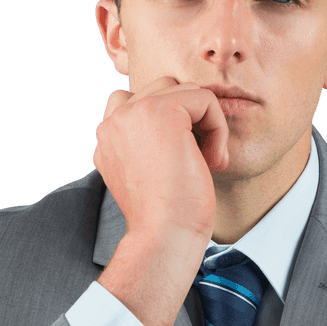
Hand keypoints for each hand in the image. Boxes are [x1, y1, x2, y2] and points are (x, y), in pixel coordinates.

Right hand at [93, 76, 229, 243]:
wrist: (165, 235)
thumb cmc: (168, 217)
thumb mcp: (151, 176)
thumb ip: (150, 144)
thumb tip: (183, 124)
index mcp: (108, 139)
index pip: (139, 104)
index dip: (172, 125)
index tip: (182, 162)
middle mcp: (113, 123)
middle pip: (163, 90)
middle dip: (190, 119)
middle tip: (201, 158)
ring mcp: (132, 113)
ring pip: (184, 90)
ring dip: (205, 122)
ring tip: (208, 159)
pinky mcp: (160, 112)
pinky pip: (204, 98)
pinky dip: (218, 127)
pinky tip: (214, 160)